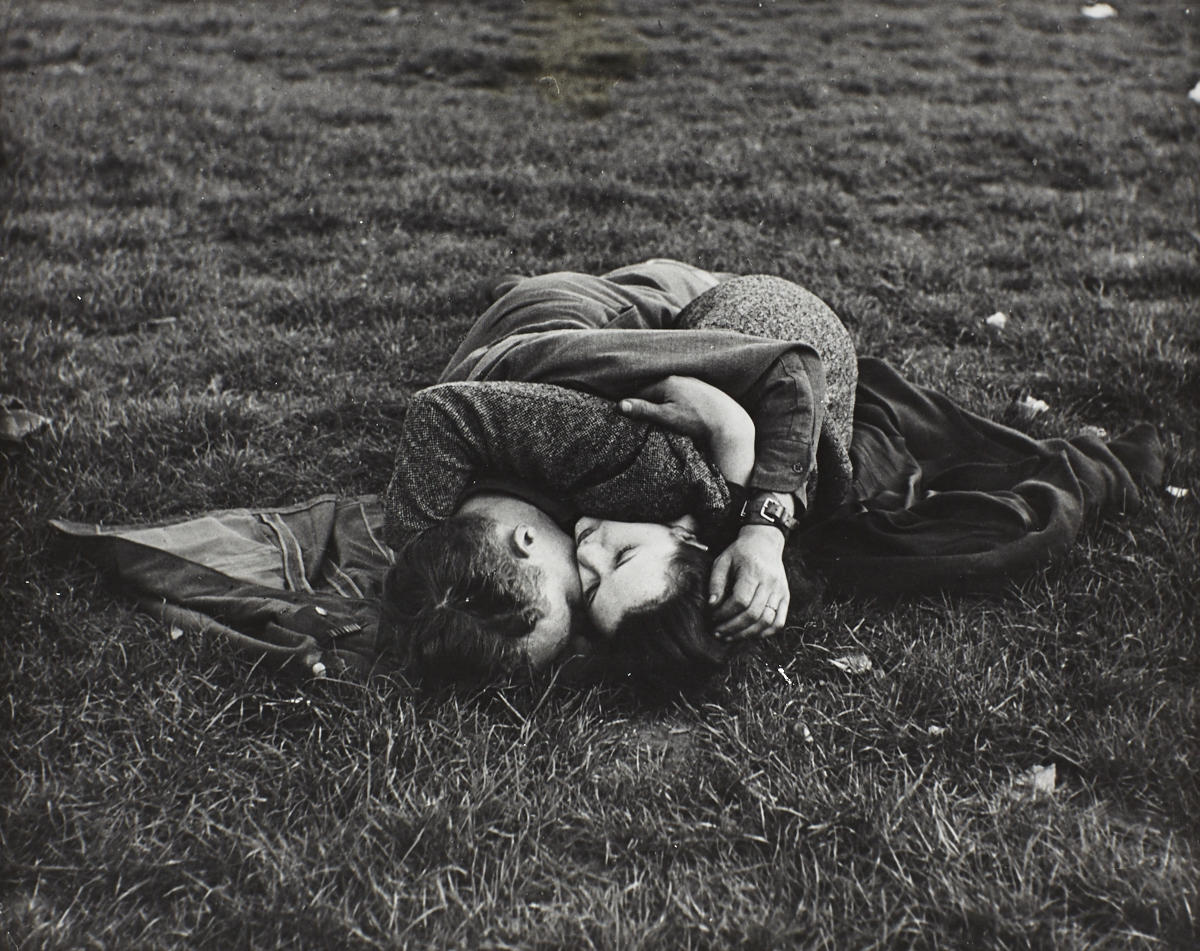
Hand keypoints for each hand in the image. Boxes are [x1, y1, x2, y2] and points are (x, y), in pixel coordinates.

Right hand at [619, 376, 754, 484]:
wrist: (729, 422)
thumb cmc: (696, 420)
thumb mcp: (666, 417)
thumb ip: (643, 410)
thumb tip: (620, 405)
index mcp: (667, 382)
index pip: (641, 391)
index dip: (634, 404)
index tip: (628, 415)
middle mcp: (680, 378)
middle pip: (657, 390)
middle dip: (649, 402)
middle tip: (644, 418)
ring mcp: (694, 383)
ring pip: (671, 392)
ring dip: (664, 402)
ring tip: (662, 416)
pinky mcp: (705, 390)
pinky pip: (685, 394)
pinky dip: (679, 402)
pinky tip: (682, 413)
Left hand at [708, 525, 789, 640]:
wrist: (765, 542)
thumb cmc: (740, 553)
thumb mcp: (722, 561)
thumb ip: (715, 582)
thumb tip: (712, 605)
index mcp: (753, 571)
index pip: (740, 600)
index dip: (724, 613)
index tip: (712, 617)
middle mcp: (770, 583)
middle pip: (753, 614)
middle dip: (732, 627)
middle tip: (717, 632)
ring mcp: (780, 591)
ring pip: (767, 621)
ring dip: (746, 634)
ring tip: (729, 636)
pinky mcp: (786, 597)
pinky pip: (779, 622)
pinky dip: (764, 632)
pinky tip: (749, 634)